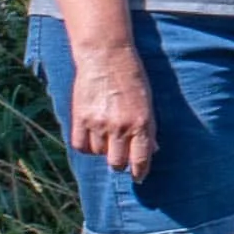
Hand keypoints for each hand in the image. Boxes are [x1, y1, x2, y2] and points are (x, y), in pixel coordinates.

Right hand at [65, 45, 161, 178]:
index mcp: (141, 123)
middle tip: (120, 157)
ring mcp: (98, 124)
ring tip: (107, 135)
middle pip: (117, 163)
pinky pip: (80, 146)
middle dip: (120, 164)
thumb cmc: (132, 78)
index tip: (138, 177)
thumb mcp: (148, 102)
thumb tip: (153, 150)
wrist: (106, 56)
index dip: (139, 172)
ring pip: (98, 154)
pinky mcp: (80, 118)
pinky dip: (86, 146)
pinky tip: (92, 137)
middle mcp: (120, 127)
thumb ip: (149, 128)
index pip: (140, 159)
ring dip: (103, 150)